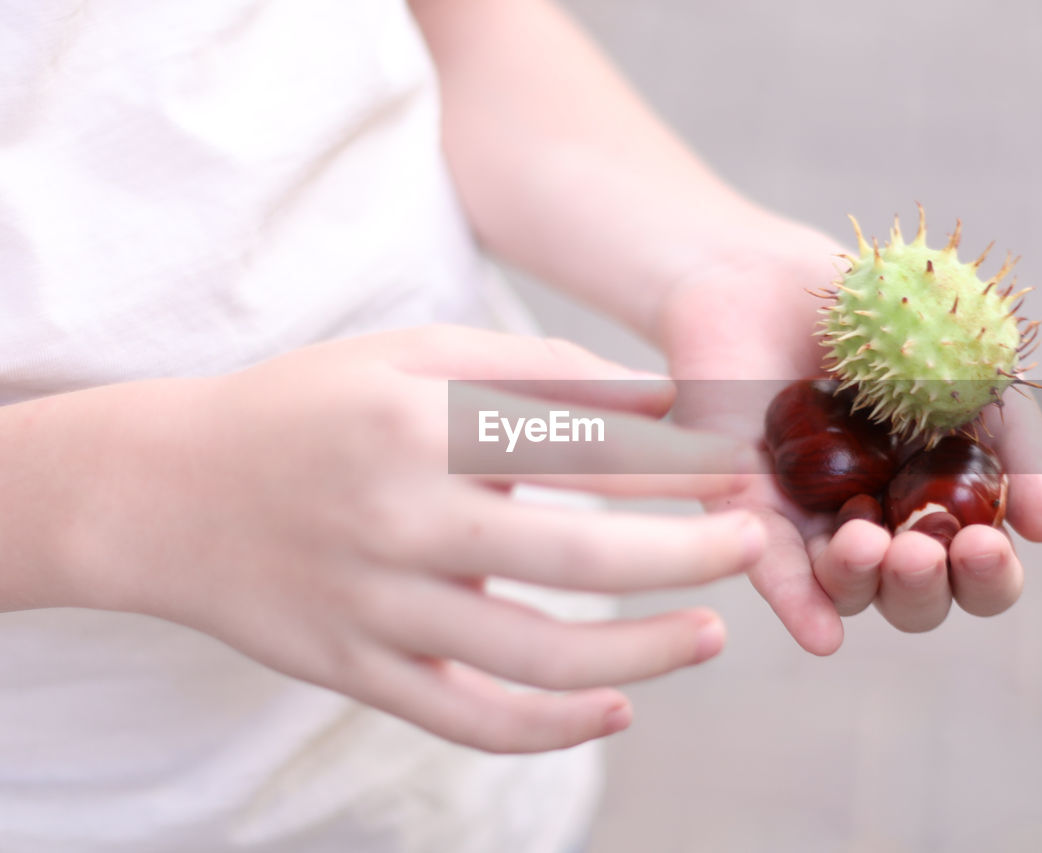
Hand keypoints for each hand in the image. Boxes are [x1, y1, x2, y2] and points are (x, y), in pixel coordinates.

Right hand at [42, 326, 763, 751]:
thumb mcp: (410, 353)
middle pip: (581, 561)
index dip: (679, 463)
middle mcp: (400, 523)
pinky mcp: (357, 673)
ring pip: (538, 659)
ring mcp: (376, 611)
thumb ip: (533, 369)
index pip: (583, 450)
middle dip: (690, 554)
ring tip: (712, 633)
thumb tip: (656, 402)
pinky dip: (553, 728)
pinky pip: (470, 721)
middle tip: (754, 543)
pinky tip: (615, 708)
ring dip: (644, 654)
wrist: (162, 490)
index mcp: (419, 427)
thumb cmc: (306, 406)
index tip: (741, 467)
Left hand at [657, 236, 1041, 652]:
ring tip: (867, 543)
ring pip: (846, 589)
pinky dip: (797, 601)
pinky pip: (769, 564)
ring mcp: (811, 519)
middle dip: (924, 588)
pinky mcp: (745, 503)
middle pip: (913, 598)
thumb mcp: (971, 372)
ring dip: (864, 582)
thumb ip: (1015, 442)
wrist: (779, 271)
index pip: (976, 571)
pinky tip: (823, 636)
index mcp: (938, 498)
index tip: (984, 545)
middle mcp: (878, 522)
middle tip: (918, 549)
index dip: (988, 578)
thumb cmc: (885, 323)